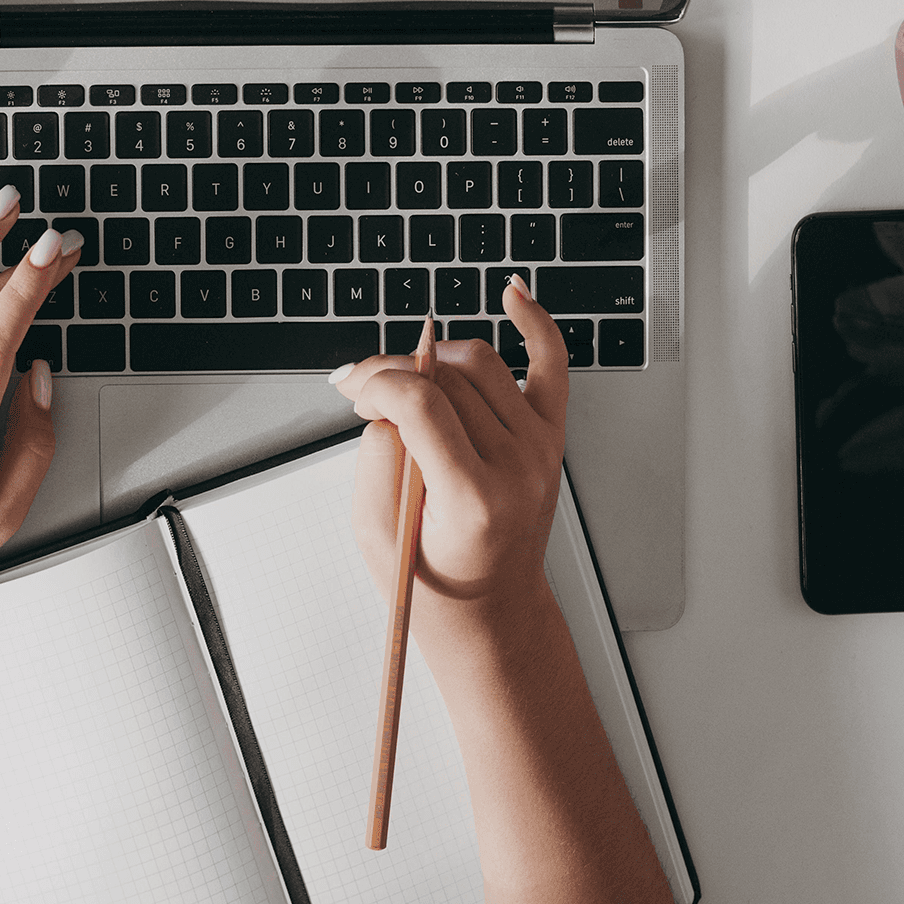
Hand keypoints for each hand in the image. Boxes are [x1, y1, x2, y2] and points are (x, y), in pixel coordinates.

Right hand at [332, 278, 568, 630]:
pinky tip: (513, 292)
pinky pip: (549, 362)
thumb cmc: (432, 581)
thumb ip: (376, 455)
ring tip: (406, 384)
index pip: (421, 404)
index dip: (376, 384)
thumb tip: (387, 395)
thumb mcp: (375, 532)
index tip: (352, 392)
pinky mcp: (550, 435)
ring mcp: (540, 447)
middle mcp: (518, 467)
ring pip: (479, 363)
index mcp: (475, 499)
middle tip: (364, 395)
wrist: (490, 610)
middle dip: (393, 375)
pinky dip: (535, 323)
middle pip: (446, 378)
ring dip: (433, 359)